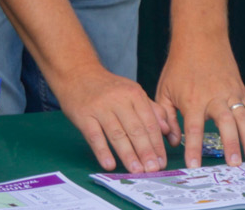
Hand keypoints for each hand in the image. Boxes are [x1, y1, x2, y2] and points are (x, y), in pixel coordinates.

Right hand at [56, 66, 173, 172]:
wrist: (77, 73)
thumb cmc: (108, 87)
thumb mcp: (132, 91)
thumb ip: (151, 109)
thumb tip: (166, 130)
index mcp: (135, 94)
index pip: (150, 123)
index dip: (157, 144)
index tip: (162, 162)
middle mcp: (119, 100)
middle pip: (136, 129)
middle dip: (146, 152)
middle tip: (153, 170)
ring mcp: (100, 108)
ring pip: (117, 134)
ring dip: (128, 155)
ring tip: (136, 171)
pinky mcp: (83, 115)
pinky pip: (94, 136)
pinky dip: (103, 151)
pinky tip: (110, 165)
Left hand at [155, 43, 244, 167]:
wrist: (200, 38)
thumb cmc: (179, 66)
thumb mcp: (164, 90)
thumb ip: (167, 117)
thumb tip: (172, 141)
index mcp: (193, 99)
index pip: (194, 128)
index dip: (193, 148)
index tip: (194, 166)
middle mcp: (214, 97)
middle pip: (226, 124)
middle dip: (231, 145)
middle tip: (235, 165)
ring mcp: (231, 93)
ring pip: (244, 119)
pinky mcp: (241, 91)